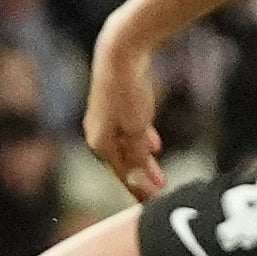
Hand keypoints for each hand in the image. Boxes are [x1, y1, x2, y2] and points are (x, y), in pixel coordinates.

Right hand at [83, 16, 167, 201]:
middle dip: (141, 176)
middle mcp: (97, 132)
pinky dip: (140, 139)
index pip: (121, 174)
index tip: (152, 202)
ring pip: (126, 145)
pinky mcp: (112, 104)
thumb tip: (138, 182)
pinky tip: (153, 144)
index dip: (138, 188)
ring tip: (157, 171)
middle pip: (123, 161)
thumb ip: (138, 157)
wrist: (119, 53)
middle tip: (159, 190)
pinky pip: (126, 129)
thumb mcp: (136, 130)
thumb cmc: (126, 93)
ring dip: (142, 159)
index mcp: (99, 143)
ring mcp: (104, 118)